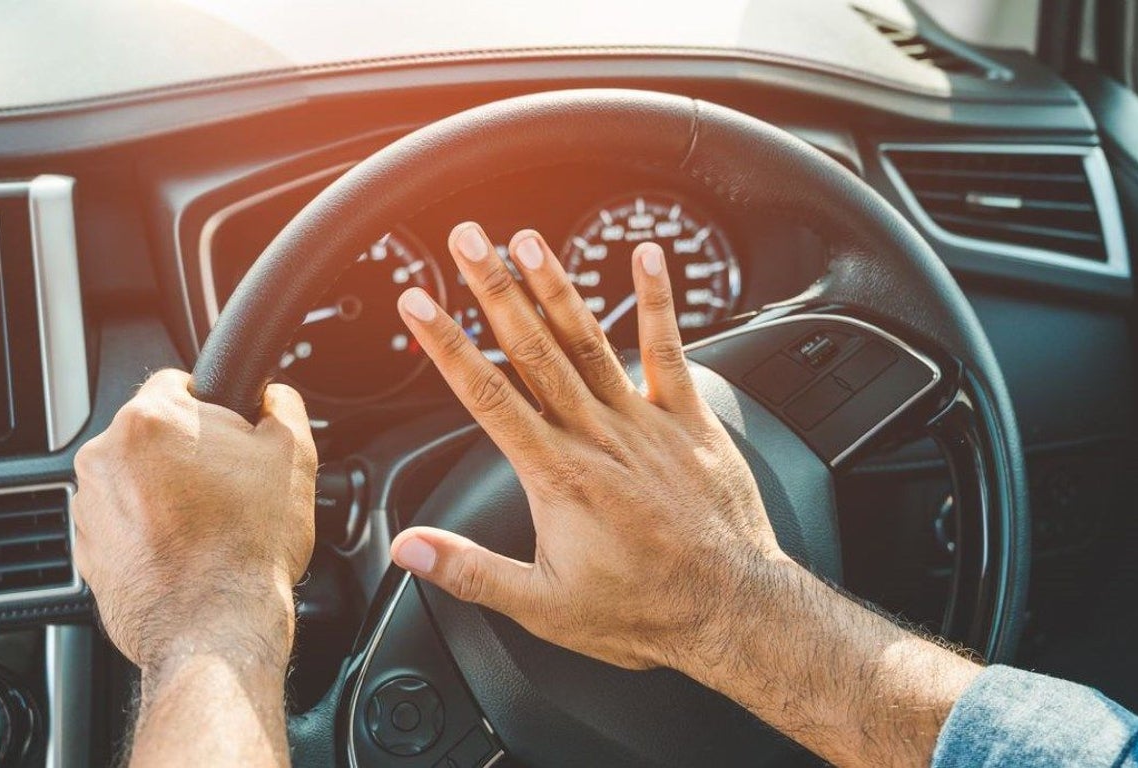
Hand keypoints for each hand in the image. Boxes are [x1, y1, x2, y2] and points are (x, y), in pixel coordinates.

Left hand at [72, 370, 316, 674]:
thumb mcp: (294, 456)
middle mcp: (105, 457)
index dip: (216, 409)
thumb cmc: (250, 545)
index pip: (179, 383)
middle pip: (155, 434)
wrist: (216, 626)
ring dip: (168, 492)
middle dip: (190, 453)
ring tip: (211, 525)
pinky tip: (187, 550)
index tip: (232, 437)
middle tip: (230, 487)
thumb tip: (273, 396)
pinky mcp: (87, 550)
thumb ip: (283, 406)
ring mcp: (89, 506)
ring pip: (137, 479)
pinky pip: (123, 522)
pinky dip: (150, 530)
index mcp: (151, 421)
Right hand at [390, 223, 786, 669]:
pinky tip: (648, 257)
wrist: (730, 610)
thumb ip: (469, 571)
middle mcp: (597, 436)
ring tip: (528, 239)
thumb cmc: (642, 609)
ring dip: (557, 286)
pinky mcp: (690, 419)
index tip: (420, 304)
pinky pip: (670, 349)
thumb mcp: (543, 606)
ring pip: (590, 340)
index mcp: (556, 475)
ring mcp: (645, 422)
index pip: (487, 396)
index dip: (448, 345)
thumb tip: (407, 549)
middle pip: (533, 350)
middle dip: (494, 290)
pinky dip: (658, 301)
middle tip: (467, 241)